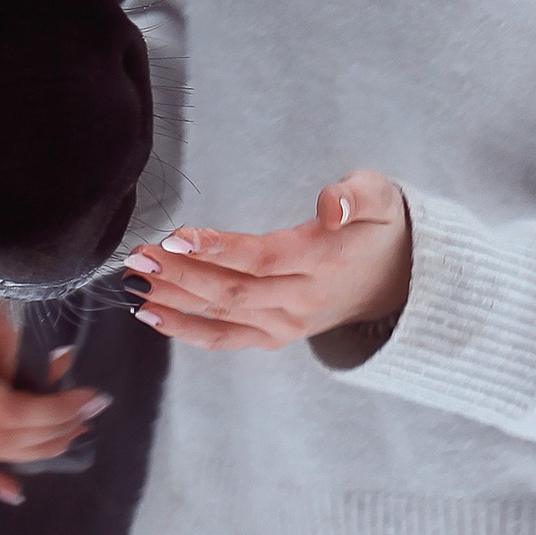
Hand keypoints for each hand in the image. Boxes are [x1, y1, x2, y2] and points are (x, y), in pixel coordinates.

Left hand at [124, 171, 410, 354]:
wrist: (400, 281)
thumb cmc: (381, 229)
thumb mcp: (383, 198)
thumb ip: (358, 195)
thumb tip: (331, 204)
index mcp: (322, 262)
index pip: (261, 259)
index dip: (218, 250)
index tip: (178, 238)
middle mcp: (301, 301)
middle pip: (231, 291)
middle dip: (180, 274)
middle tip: (140, 255)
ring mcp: (286, 324)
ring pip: (222, 316)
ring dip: (173, 300)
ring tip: (135, 281)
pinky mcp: (275, 336)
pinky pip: (225, 338)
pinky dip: (186, 329)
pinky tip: (152, 314)